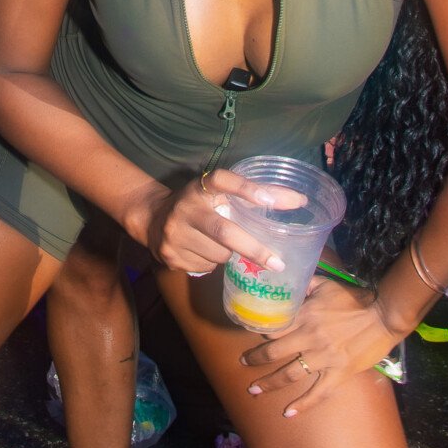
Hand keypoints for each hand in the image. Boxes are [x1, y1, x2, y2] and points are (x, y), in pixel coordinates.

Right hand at [137, 168, 304, 275]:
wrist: (151, 218)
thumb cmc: (197, 204)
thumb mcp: (215, 191)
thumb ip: (244, 194)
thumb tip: (296, 201)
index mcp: (201, 186)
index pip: (224, 180)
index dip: (249, 189)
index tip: (277, 201)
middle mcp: (186, 207)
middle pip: (225, 231)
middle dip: (253, 249)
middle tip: (277, 263)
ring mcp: (175, 234)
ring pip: (219, 255)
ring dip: (229, 255)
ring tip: (220, 245)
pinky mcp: (171, 256)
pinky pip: (206, 268)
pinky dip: (212, 263)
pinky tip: (203, 252)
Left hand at [239, 276, 398, 415]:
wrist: (383, 317)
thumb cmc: (355, 299)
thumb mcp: (326, 285)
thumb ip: (305, 285)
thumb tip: (289, 280)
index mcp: (304, 316)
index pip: (273, 327)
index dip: (258, 332)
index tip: (249, 336)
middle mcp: (309, 338)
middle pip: (274, 353)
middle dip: (254, 360)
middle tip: (243, 363)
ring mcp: (323, 358)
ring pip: (289, 375)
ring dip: (269, 383)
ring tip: (254, 390)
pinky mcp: (338, 374)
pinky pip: (317, 393)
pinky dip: (302, 405)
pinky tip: (288, 413)